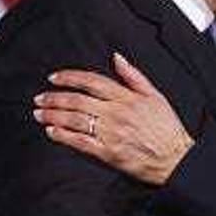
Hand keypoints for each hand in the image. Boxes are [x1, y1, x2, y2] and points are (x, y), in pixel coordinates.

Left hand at [33, 53, 193, 185]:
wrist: (176, 158)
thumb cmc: (167, 128)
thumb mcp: (155, 95)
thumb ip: (134, 76)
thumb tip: (117, 57)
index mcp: (127, 97)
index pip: (92, 81)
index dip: (70, 77)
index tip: (55, 78)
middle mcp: (116, 113)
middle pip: (78, 100)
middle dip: (54, 98)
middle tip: (39, 98)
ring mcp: (111, 133)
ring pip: (75, 120)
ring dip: (54, 115)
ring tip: (40, 113)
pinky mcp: (109, 153)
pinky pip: (80, 142)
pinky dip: (63, 136)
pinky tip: (52, 131)